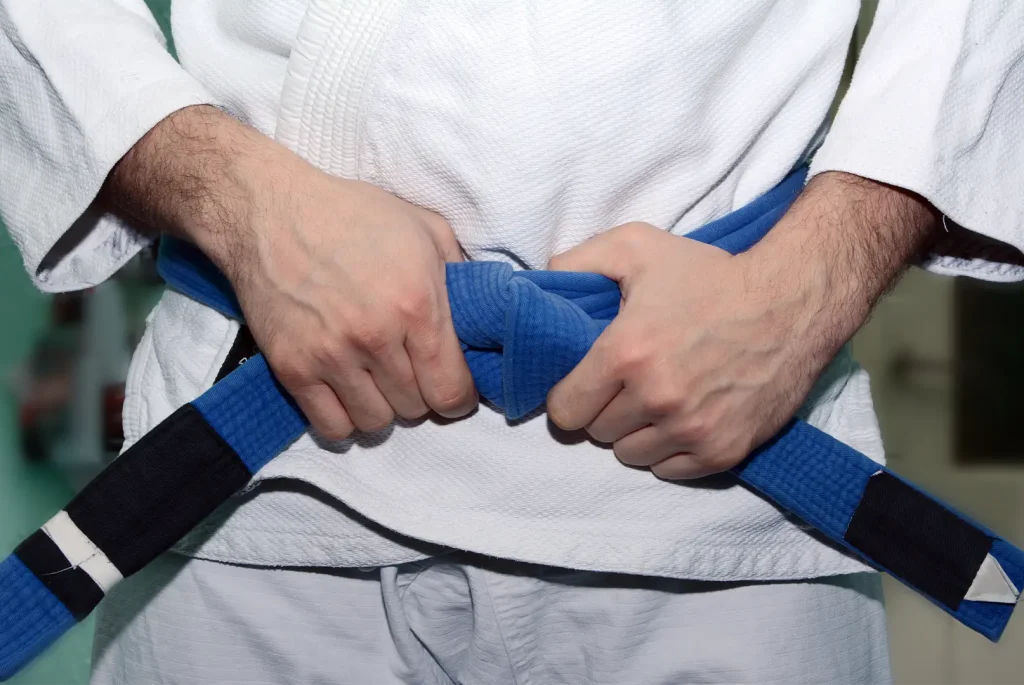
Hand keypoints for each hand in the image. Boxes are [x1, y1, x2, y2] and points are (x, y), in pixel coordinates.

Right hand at [101, 106, 476, 438]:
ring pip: (375, 423)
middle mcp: (376, 337)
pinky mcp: (292, 369)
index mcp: (417, 305)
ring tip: (377, 382)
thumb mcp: (425, 229)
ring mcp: (331, 356)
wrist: (269, 212)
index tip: (454, 387)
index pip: (452, 391)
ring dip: (383, 408)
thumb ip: (461, 276)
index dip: (459, 397)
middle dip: (420, 396)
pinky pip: (331, 427)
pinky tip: (347, 395)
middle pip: (415, 409)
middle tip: (410, 372)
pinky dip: (344, 420)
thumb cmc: (353, 215)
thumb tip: (484, 317)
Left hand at [546, 173, 936, 478]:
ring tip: (653, 400)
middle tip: (625, 384)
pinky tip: (680, 418)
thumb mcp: (638, 246)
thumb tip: (542, 282)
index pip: (565, 410)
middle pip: (597, 432)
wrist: (792, 301)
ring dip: (633, 432)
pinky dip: (668, 450)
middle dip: (603, 409)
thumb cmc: (711, 274)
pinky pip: (669, 470)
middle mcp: (656, 398)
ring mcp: (691, 429)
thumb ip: (580, 261)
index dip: (569, 396)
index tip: (584, 382)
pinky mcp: (723, 450)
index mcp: (626, 354)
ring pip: (630, 454)